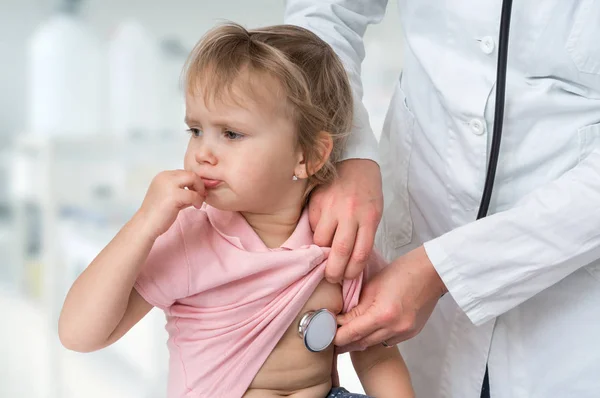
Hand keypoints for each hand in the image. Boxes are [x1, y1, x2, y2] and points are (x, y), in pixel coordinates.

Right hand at [136, 170, 205, 240]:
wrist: (146, 225)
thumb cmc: (158, 213)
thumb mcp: (170, 196)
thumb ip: (183, 190)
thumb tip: (200, 190)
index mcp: (162, 176)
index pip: (184, 172)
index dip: (194, 182)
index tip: (197, 192)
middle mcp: (165, 177)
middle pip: (190, 173)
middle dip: (199, 184)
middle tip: (201, 196)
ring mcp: (169, 185)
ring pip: (193, 179)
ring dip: (200, 190)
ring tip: (198, 202)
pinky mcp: (174, 196)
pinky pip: (194, 194)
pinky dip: (198, 200)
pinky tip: (196, 206)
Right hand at [308, 159, 382, 282]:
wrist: (357, 162)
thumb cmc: (368, 192)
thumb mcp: (374, 213)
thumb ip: (364, 235)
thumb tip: (350, 261)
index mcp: (368, 218)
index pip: (359, 254)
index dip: (352, 271)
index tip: (347, 278)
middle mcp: (349, 213)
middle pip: (339, 251)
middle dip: (334, 271)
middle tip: (331, 278)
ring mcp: (331, 206)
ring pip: (321, 240)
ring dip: (322, 252)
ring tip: (324, 256)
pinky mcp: (317, 200)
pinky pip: (313, 224)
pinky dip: (316, 232)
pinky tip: (322, 231)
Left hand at [334, 246, 446, 349]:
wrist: (432, 272)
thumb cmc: (402, 271)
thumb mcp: (372, 285)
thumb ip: (356, 305)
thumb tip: (340, 318)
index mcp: (383, 314)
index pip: (351, 333)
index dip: (335, 336)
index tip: (323, 333)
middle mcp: (394, 328)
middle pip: (361, 343)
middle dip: (344, 341)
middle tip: (329, 337)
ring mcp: (404, 333)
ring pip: (373, 344)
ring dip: (359, 340)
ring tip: (345, 333)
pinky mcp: (411, 333)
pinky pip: (387, 340)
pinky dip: (375, 336)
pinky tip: (368, 328)